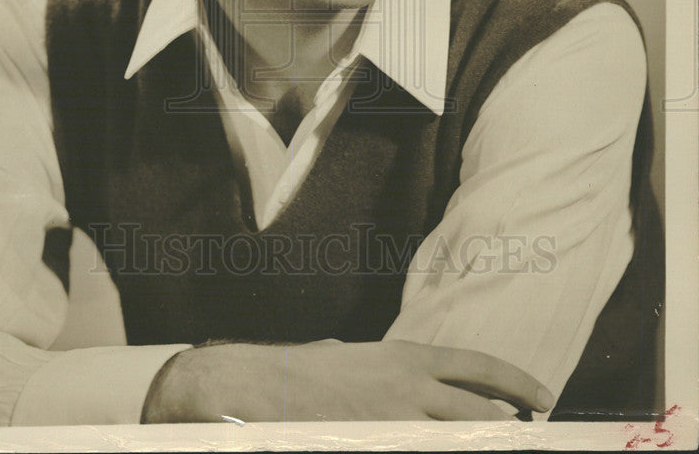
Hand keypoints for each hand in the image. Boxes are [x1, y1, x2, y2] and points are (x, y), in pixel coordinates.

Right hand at [141, 339, 553, 421]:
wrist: (258, 387)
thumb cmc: (302, 370)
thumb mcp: (351, 357)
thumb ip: (383, 371)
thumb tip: (398, 381)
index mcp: (405, 358)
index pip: (478, 367)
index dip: (517, 382)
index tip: (544, 397)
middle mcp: (408, 389)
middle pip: (479, 413)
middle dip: (508, 429)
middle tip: (529, 436)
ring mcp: (394, 424)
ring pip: (457, 440)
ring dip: (479, 443)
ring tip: (502, 444)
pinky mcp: (374, 443)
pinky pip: (420, 453)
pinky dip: (434, 452)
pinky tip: (434, 450)